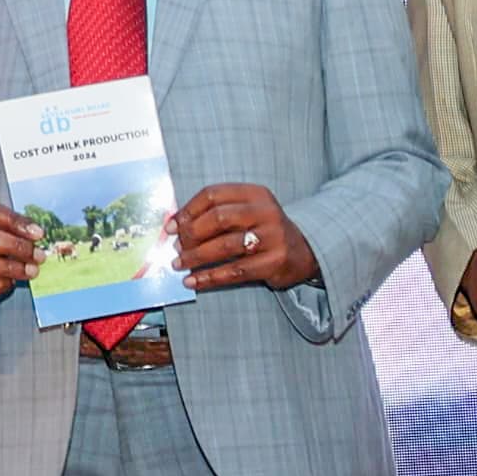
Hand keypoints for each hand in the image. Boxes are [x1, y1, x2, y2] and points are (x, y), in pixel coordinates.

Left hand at [175, 183, 319, 292]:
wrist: (304, 251)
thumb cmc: (264, 231)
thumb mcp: (247, 212)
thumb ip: (216, 214)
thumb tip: (174, 226)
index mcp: (254, 194)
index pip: (212, 195)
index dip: (187, 211)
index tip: (171, 227)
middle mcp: (265, 212)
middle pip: (218, 218)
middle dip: (191, 235)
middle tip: (177, 248)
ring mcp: (272, 237)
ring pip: (224, 246)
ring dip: (196, 257)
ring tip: (180, 264)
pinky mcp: (274, 262)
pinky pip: (235, 271)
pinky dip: (210, 277)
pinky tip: (194, 281)